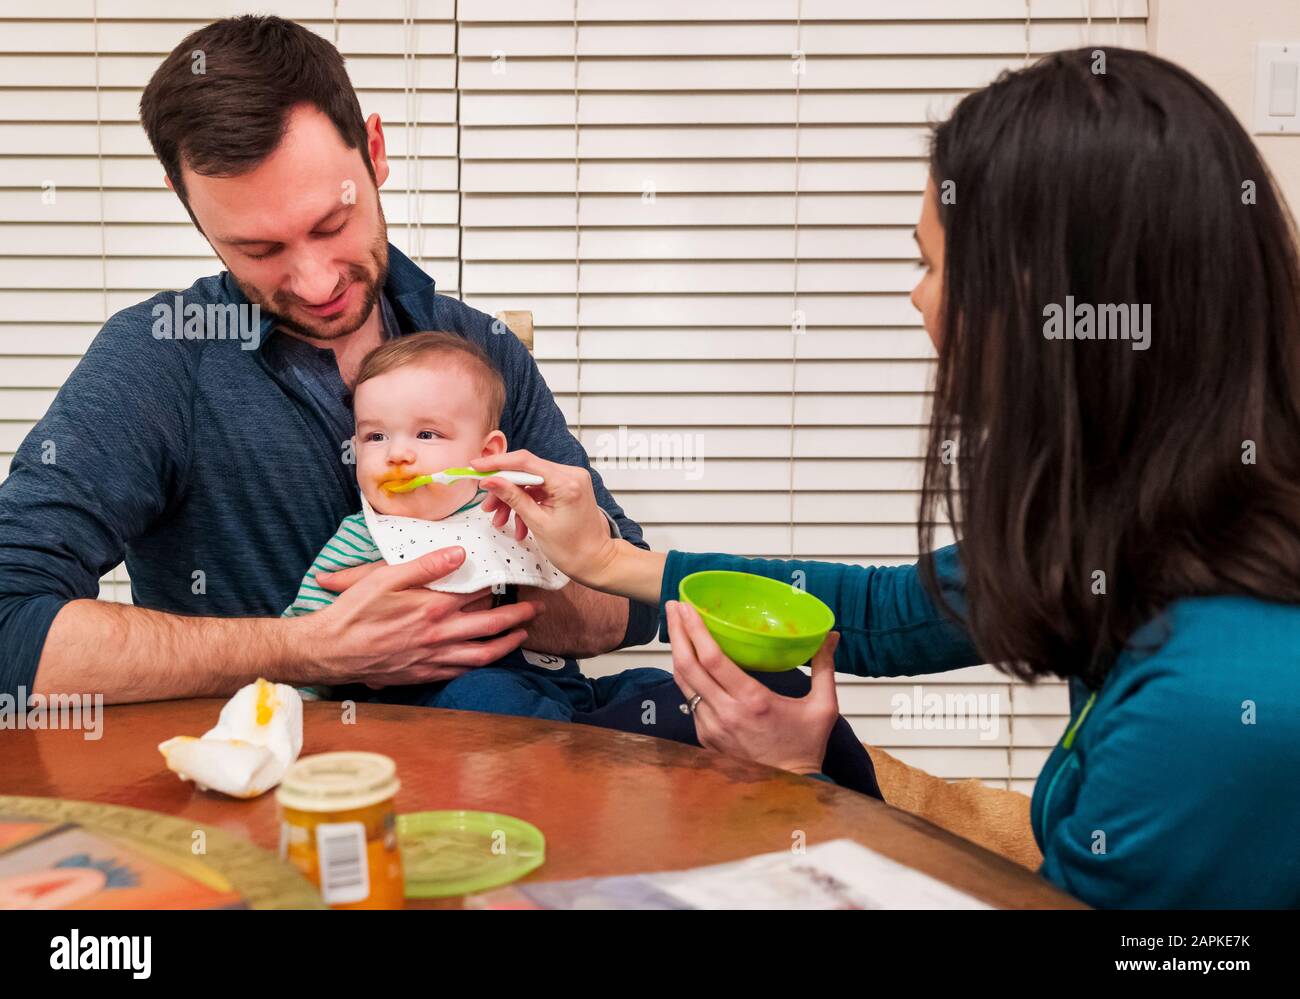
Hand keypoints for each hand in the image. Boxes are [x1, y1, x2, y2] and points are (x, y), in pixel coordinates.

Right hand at [298, 546, 542, 685]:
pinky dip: (480, 664)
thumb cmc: (353, 612)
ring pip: (482, 654)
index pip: (477, 595)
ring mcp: (433, 658)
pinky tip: (487, 658)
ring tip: (522, 635)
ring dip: (507, 644)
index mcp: (432, 608)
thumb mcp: (384, 578)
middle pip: (490, 626)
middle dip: (517, 617)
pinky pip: (462, 671)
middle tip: (535, 609)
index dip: (497, 585)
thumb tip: (459, 554)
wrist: (330, 651)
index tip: (513, 578)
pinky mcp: (424, 675)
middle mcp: (439, 636)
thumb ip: (425, 566)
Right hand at [470, 450, 620, 587]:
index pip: (525, 461)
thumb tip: (490, 480)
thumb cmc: (574, 549)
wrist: (596, 561)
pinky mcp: (568, 488)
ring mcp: (571, 480)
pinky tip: (519, 526)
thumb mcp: (538, 523)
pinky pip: (540, 491)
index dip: (497, 462)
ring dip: (513, 501)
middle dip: (503, 489)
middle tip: (487, 505)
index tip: (476, 466)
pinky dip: (526, 505)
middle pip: (526, 471)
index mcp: (567, 481)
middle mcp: (571, 474)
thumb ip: (513, 498)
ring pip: (530, 483)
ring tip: (500, 521)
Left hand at [666, 600, 840, 774]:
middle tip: (674, 606)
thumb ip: (824, 668)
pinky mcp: (706, 738)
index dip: (695, 630)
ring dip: (677, 653)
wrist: (790, 788)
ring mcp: (711, 728)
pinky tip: (689, 661)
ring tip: (677, 628)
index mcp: (752, 701)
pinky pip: (690, 702)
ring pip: (683, 684)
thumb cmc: (806, 747)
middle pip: (688, 666)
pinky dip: (687, 678)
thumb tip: (832, 636)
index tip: (688, 607)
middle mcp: (725, 713)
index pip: (712, 659)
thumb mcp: (823, 707)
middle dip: (678, 632)